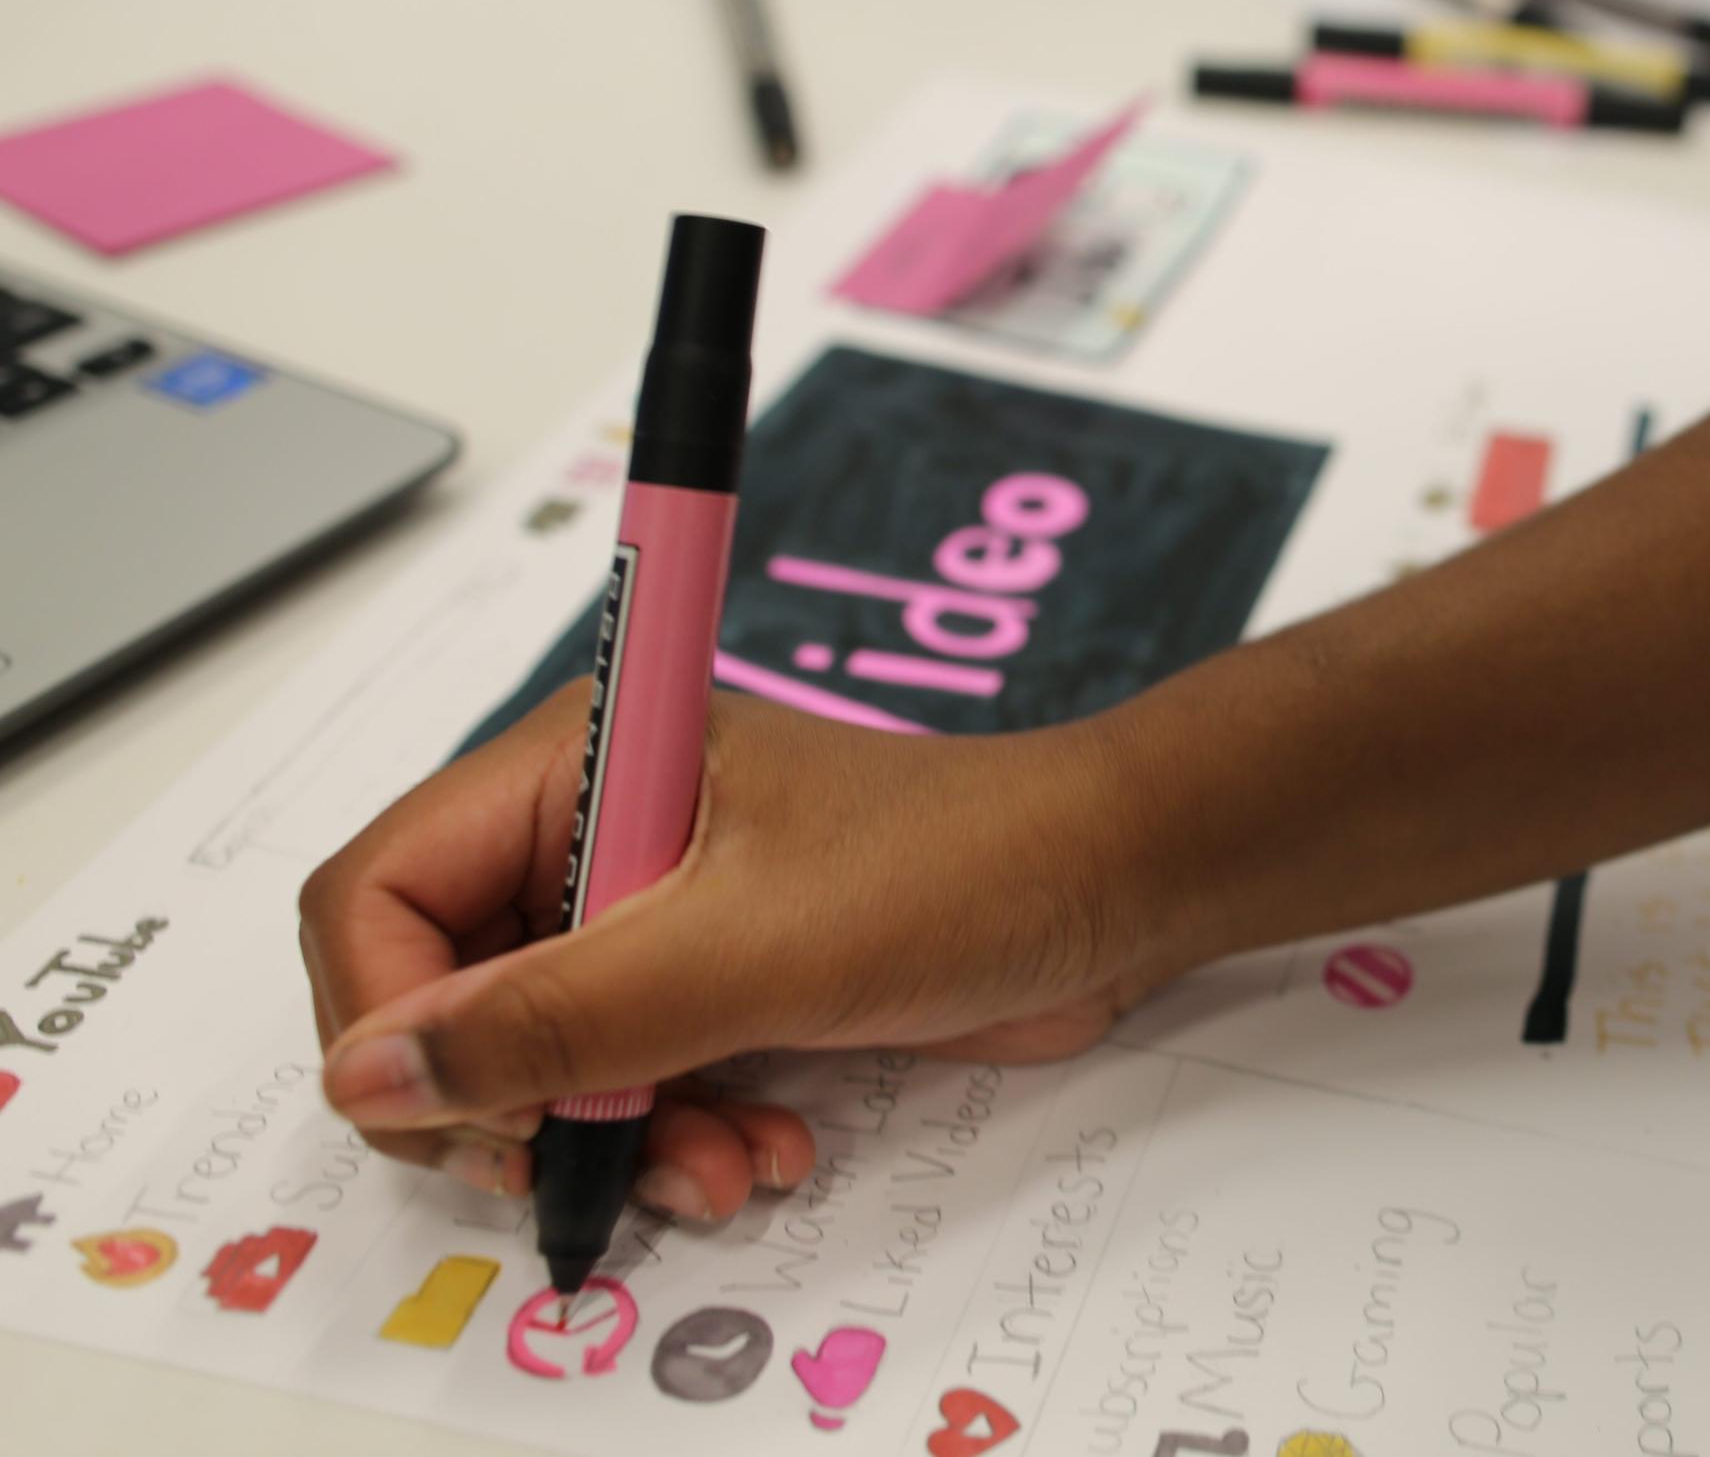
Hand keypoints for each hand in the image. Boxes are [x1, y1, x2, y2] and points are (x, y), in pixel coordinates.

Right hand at [298, 682, 1146, 1221]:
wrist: (1117, 885)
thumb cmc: (963, 867)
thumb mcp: (748, 951)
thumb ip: (557, 1019)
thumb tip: (372, 1073)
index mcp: (575, 763)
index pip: (377, 892)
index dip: (393, 1018)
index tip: (473, 1110)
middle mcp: (593, 827)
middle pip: (442, 991)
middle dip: (518, 1103)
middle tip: (593, 1163)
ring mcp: (654, 907)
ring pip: (540, 1060)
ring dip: (614, 1138)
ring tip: (726, 1166)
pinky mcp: (715, 976)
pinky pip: (628, 1082)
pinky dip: (678, 1135)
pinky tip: (767, 1146)